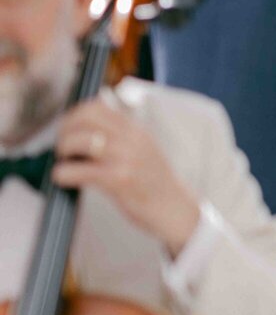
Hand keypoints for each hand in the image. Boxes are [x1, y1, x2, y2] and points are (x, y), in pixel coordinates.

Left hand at [53, 96, 200, 260]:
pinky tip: (63, 178)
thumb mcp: (143, 150)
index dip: (75, 115)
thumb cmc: (154, 184)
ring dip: (63, 150)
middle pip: (86, 118)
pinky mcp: (120, 180)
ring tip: (64, 162)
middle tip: (62, 147)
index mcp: (135, 129)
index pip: (98, 105)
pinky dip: (64, 173)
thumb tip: (83, 131)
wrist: (175, 209)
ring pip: (81, 140)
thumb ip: (121, 136)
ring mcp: (127, 158)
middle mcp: (131, 138)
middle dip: (65, 130)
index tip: (67, 129)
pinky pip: (81, 171)